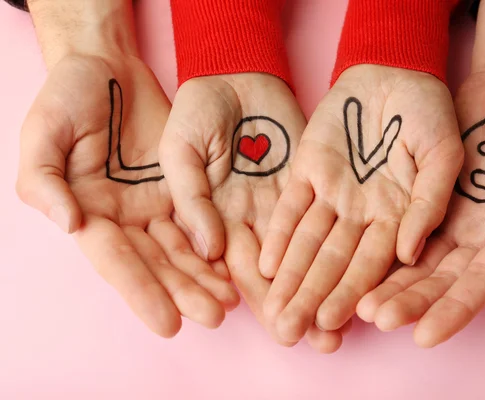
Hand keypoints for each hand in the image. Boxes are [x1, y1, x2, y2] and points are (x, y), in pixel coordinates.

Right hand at [16, 55, 238, 336]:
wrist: (108, 67)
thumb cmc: (68, 96)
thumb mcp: (43, 132)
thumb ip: (45, 180)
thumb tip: (71, 224)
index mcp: (88, 213)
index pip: (116, 261)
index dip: (141, 292)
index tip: (168, 324)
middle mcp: (123, 218)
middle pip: (157, 264)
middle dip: (184, 293)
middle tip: (215, 317)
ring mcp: (153, 205)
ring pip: (183, 249)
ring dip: (205, 278)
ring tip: (231, 301)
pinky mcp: (179, 189)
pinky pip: (200, 222)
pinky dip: (216, 247)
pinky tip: (234, 267)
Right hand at [159, 73, 349, 352]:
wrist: (236, 72)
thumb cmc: (197, 109)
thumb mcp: (180, 149)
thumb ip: (193, 198)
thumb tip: (211, 249)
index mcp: (219, 218)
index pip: (238, 270)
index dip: (258, 300)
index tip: (278, 328)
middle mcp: (255, 219)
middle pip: (279, 272)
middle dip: (298, 305)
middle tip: (319, 340)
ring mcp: (286, 201)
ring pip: (308, 251)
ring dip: (324, 285)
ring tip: (342, 322)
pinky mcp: (312, 179)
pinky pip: (327, 215)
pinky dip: (341, 242)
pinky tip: (359, 269)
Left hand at [259, 64, 463, 342]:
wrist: (394, 70)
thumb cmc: (428, 111)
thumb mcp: (443, 153)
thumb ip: (428, 202)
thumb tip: (409, 254)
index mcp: (395, 216)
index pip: (371, 265)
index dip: (351, 294)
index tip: (330, 324)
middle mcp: (360, 213)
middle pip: (333, 263)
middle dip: (311, 298)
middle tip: (289, 332)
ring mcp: (331, 193)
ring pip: (306, 242)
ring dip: (289, 276)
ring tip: (272, 311)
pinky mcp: (306, 170)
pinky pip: (289, 207)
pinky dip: (276, 234)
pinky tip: (262, 263)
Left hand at [358, 71, 484, 346]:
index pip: (481, 282)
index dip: (455, 310)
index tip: (425, 335)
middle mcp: (474, 237)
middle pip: (439, 280)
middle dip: (409, 302)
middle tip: (377, 318)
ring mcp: (445, 221)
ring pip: (411, 262)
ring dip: (385, 285)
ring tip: (357, 305)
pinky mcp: (420, 201)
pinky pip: (394, 230)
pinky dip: (372, 250)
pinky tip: (348, 267)